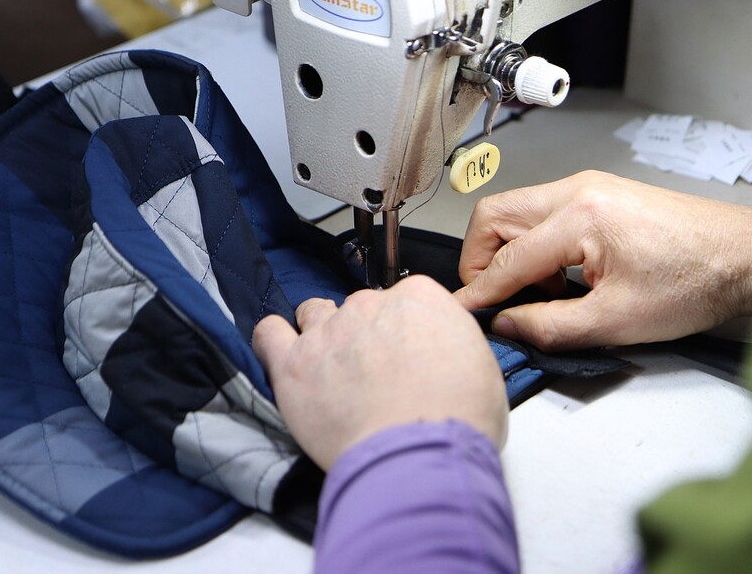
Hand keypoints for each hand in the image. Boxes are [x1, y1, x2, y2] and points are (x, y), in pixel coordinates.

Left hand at [253, 276, 508, 470]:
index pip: (404, 298)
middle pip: (359, 307)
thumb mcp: (481, 368)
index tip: (405, 352)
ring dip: (320, 332)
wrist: (419, 455)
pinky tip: (283, 355)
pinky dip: (273, 340)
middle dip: (364, 334)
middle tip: (372, 372)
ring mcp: (328, 331)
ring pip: (314, 313)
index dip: (403, 328)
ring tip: (329, 364)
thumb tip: (444, 355)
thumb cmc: (457, 419)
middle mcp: (370, 305)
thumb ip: (452, 345)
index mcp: (420, 297)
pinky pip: (269, 333)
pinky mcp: (293, 364)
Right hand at [455, 171, 751, 349]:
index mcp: (579, 216)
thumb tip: (505, 326)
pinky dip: (536, 246)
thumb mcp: (617, 320)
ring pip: (516, 211)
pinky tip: (564, 278)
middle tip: (496, 301)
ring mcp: (588, 187)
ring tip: (541, 294)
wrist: (747, 256)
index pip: (506, 259)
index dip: (480, 294)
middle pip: (494, 217)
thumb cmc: (696, 282)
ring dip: (511, 253)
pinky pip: (544, 214)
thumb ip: (550, 326)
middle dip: (482, 261)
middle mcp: (577, 190)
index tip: (464, 317)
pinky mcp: (600, 195)